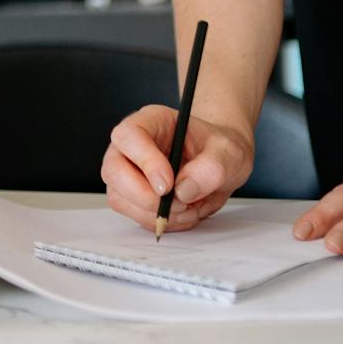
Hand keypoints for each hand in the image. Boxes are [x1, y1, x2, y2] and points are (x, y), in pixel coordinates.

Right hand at [101, 103, 253, 234]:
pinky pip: (133, 215)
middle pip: (113, 169)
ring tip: (188, 206)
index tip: (168, 184)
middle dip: (144, 195)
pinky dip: (160, 221)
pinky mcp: (132, 196)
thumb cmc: (219, 150)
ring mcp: (128, 172)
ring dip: (155, 212)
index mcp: (151, 121)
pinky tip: (182, 212)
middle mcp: (131, 146)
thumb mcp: (229, 152)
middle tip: (178, 203)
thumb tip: (183, 190)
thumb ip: (211, 168)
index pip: (128, 136)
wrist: (220, 165)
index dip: (144, 161)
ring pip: (119, 197)